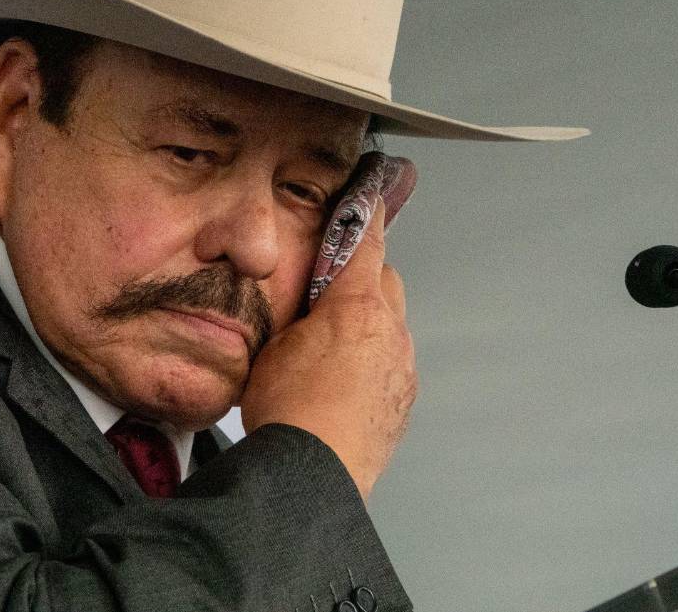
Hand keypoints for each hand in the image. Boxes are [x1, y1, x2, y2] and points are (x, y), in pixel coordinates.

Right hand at [239, 199, 416, 499]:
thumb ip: (297, 315)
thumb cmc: (289, 416)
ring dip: (368, 325)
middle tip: (328, 293)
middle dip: (362, 279)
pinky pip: (393, 363)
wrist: (313, 478)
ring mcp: (402, 368)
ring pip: (391, 325)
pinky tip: (343, 384)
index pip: (365, 243)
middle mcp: (389, 332)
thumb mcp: (274, 346)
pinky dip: (374, 362)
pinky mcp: (403, 400)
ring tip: (330, 351)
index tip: (368, 199)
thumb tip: (304, 308)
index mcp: (355, 307)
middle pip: (385, 281)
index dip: (364, 217)